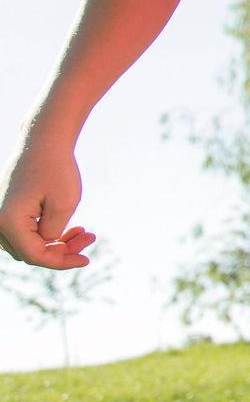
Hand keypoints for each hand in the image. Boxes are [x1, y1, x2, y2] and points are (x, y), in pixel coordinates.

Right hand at [0, 140, 94, 268]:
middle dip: (61, 251)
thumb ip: (54, 233)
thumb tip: (47, 245)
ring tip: (84, 231)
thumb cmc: (56, 168)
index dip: (62, 262)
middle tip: (89, 237)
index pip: (35, 255)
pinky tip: (70, 226)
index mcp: (9, 222)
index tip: (87, 259)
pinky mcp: (6, 209)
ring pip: (26, 243)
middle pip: (29, 252)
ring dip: (55, 243)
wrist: (43, 139)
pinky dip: (46, 233)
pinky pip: (24, 232)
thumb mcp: (64, 204)